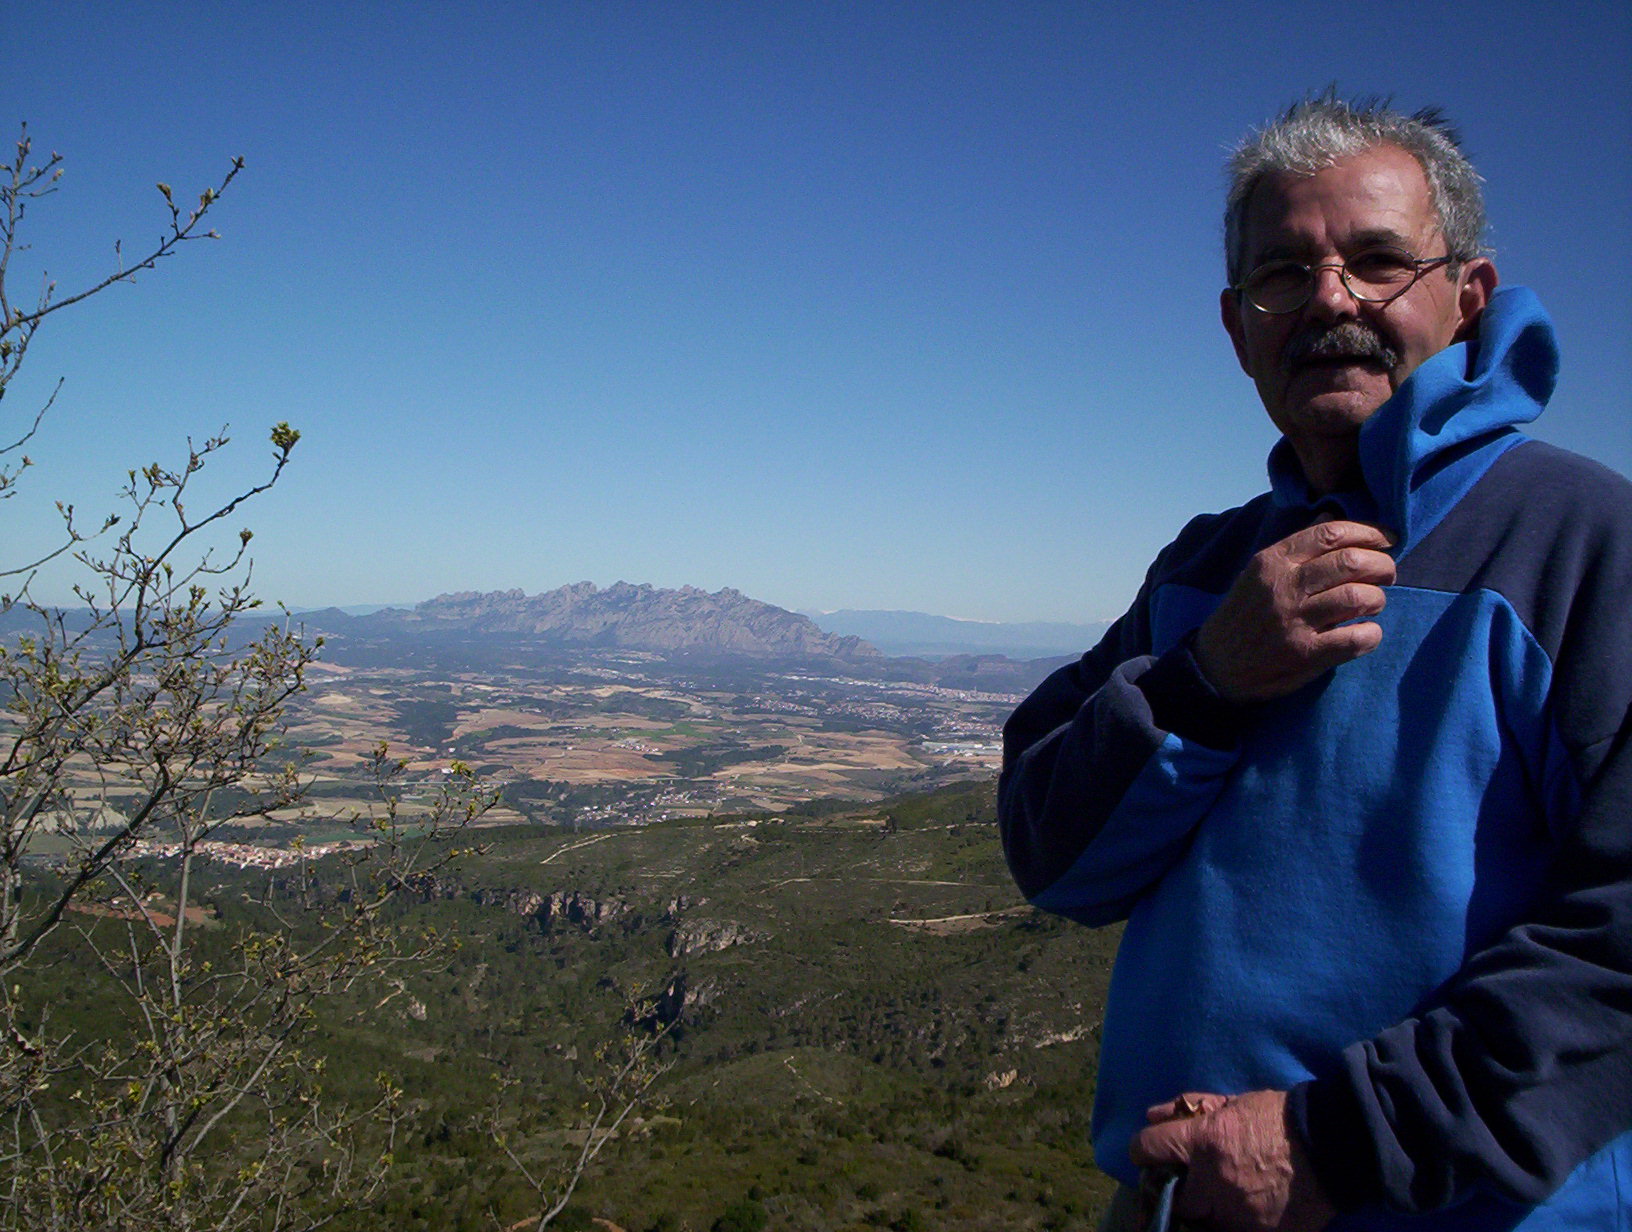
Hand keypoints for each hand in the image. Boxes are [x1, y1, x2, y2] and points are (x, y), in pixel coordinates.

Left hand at [1131, 1089, 1335, 1231]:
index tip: (1149, 1153)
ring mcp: (1237, 1214)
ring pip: (1202, 1221)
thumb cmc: (1280, 1118)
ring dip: (1206, 1209)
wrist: (1334, 1145)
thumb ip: (1190, 1110)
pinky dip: (1232, 1223)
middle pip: (1173, 1196)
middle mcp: (1214, 1182)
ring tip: (1222, 1196)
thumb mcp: (1232, 1104)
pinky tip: (1243, 1209)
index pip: (1149, 1149)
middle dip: (1178, 1188)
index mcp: (1204, 1143)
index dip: (1145, 1150)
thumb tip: (1153, 1116)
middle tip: (1190, 1181)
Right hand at [1194, 520, 1395, 702]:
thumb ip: (1297, 547)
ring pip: (1358, 597)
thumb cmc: (1245, 613)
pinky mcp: (1304, 654)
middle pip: (1351, 563)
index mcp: (1273, 561)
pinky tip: (1366, 632)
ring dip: (1377, 598)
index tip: (1386, 539)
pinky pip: (1355, 638)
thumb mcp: (1260, 572)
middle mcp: (1284, 587)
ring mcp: (1294, 621)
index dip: (1368, 532)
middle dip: (1382, 565)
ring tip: (1374, 603)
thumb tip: (1331, 517)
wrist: (1216, 663)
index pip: (1331, 534)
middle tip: (1387, 574)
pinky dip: (1371, 634)